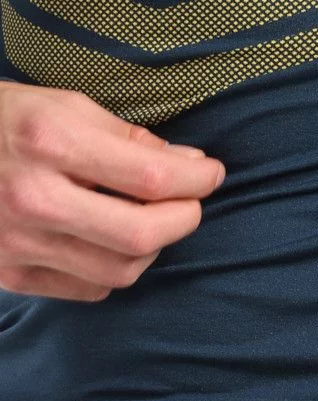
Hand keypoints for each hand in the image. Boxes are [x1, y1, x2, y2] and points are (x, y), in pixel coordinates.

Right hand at [0, 81, 225, 301]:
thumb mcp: (55, 105)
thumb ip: (124, 137)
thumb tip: (187, 163)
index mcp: (46, 140)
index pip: (149, 175)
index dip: (194, 179)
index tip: (210, 173)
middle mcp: (33, 198)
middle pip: (141, 235)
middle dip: (181, 220)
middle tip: (190, 204)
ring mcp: (20, 242)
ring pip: (121, 271)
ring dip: (151, 249)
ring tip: (149, 221)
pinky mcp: (13, 274)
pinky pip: (90, 289)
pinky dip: (113, 270)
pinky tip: (109, 243)